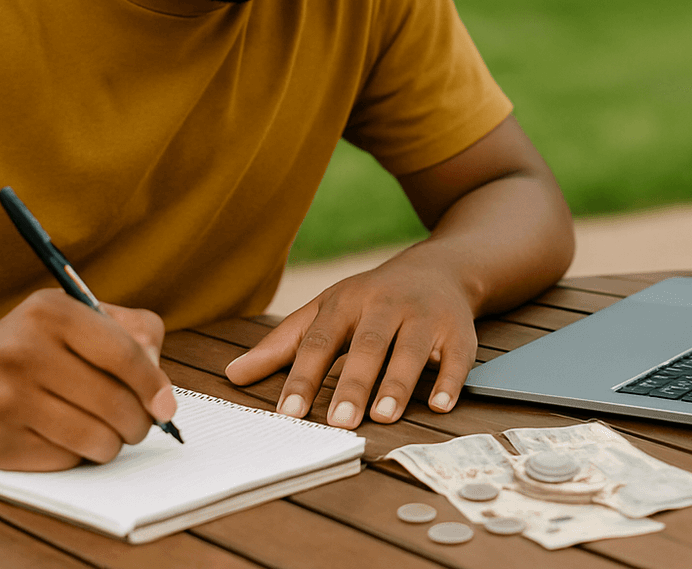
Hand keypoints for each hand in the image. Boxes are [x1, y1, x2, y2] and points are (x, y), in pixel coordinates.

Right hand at [0, 289, 175, 469]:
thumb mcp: (75, 319)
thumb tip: (161, 387)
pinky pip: (66, 460)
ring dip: (112, 442)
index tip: (166, 405)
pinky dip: (77, 455)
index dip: (154, 384)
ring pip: (96, 438)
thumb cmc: (31, 349)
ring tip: (103, 430)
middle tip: (137, 424)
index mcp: (47, 311)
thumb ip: (132, 333)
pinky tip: (61, 437)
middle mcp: (20, 350)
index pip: (123, 352)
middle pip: (115, 402)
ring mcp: (3, 398)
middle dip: (139, 421)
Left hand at [223, 259, 478, 427]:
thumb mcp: (325, 310)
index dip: (304, 377)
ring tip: (383, 416)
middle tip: (339, 421)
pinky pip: (456, 357)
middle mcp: (386, 305)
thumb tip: (233, 374)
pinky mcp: (458, 330)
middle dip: (354, 383)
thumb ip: (283, 344)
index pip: (320, 341)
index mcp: (346, 302)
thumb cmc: (371, 299)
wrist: (439, 269)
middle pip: (368, 345)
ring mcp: (424, 316)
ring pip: (411, 349)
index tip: (289, 413)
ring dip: (398, 382)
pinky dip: (449, 381)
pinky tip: (438, 404)